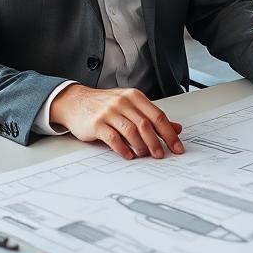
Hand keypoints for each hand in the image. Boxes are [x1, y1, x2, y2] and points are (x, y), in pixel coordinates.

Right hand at [50, 85, 184, 160]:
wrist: (75, 101)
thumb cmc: (104, 105)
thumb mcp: (130, 106)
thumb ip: (151, 117)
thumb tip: (175, 128)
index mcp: (134, 97)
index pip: (157, 116)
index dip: (169, 133)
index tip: (177, 147)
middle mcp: (123, 102)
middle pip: (145, 124)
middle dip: (156, 142)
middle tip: (161, 155)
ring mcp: (109, 112)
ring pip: (131, 131)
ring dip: (141, 146)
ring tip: (145, 155)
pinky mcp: (97, 124)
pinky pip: (113, 138)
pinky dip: (123, 149)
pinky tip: (128, 155)